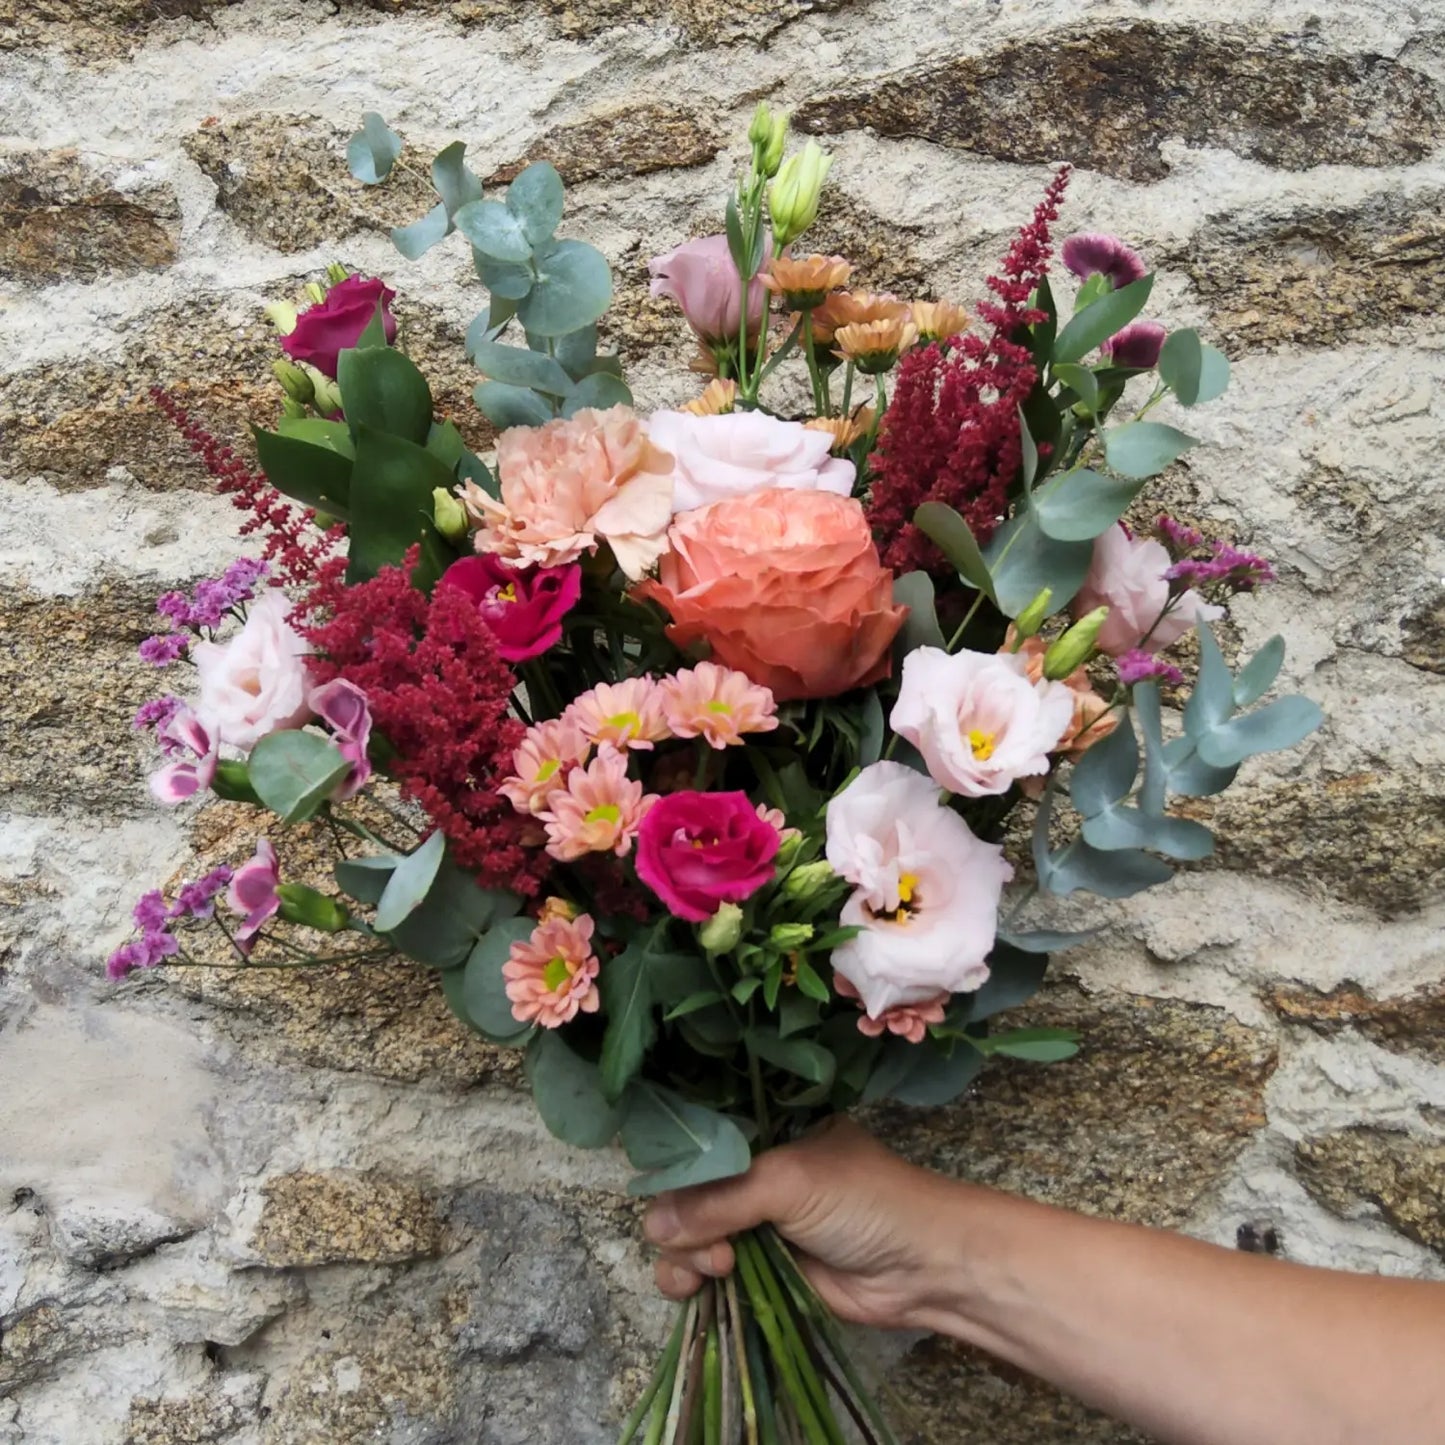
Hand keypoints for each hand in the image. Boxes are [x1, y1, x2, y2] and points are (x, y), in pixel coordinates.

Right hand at [642, 1117, 959, 1329]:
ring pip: (688, 1236)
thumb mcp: (788, 1182)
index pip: (698, 1141)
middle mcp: (754, 1173)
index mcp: (764, 1131)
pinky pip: (707, 1273)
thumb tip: (651, 1224)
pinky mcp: (762, 1269)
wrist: (922, 1266)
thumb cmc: (864, 1202)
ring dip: (685, 1256)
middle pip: (685, 1193)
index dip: (676, 1167)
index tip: (670, 1195)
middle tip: (716, 1249)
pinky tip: (702, 1288)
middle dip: (682, 1222)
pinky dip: (694, 1281)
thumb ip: (719, 1199)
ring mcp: (756, 1223)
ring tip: (718, 1269)